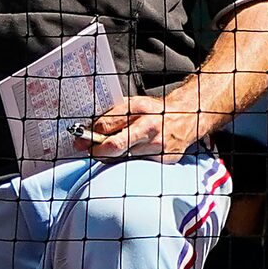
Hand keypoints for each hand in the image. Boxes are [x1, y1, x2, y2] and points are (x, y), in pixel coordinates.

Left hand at [76, 95, 201, 163]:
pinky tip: (130, 155)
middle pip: (115, 145)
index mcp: (138, 108)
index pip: (106, 125)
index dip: (90, 135)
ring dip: (112, 157)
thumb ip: (112, 116)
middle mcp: (149, 126)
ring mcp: (158, 144)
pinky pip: (139, 164)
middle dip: (96, 151)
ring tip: (109, 152)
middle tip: (89, 152)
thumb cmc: (154, 111)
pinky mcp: (165, 158)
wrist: (186, 117)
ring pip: (125, 158)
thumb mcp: (132, 105)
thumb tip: (89, 131)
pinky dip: (129, 161)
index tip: (81, 140)